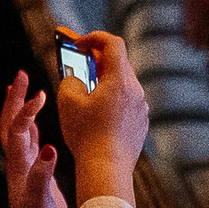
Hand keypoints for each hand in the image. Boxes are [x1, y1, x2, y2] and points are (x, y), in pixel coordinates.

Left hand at [0, 72, 66, 207]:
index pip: (20, 131)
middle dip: (15, 100)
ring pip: (19, 133)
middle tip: (21, 75)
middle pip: (11, 125)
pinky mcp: (34, 178)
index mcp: (20, 169)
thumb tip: (51, 149)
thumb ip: (44, 177)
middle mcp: (19, 166)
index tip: (42, 94)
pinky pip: (31, 144)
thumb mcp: (41, 205)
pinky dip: (32, 127)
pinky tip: (37, 121)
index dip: (28, 111)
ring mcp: (25, 171)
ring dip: (21, 109)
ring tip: (24, 89)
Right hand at [51, 31, 146, 203]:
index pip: (113, 43)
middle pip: (119, 63)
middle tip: (81, 61)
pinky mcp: (140, 124)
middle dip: (98, 59)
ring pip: (123, 84)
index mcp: (120, 80)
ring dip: (105, 81)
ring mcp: (141, 108)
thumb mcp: (67, 102)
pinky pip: (127, 103)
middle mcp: (135, 90)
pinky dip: (112, 100)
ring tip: (87, 89)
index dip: (94, 37)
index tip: (79, 43)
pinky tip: (98, 114)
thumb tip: (76, 80)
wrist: (106, 170)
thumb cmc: (86, 136)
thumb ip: (70, 80)